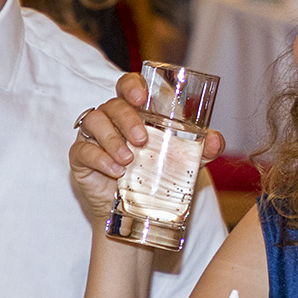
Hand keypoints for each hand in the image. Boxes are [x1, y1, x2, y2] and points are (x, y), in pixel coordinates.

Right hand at [69, 70, 224, 229]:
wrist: (135, 211)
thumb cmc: (155, 175)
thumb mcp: (182, 162)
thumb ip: (199, 150)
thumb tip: (216, 140)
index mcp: (134, 111)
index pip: (128, 86)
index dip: (132, 86)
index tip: (142, 98)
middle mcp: (111, 118)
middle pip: (113, 105)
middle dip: (128, 119)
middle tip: (142, 139)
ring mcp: (93, 136)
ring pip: (94, 121)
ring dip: (112, 138)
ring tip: (128, 159)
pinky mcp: (81, 158)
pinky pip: (83, 150)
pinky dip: (99, 158)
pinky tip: (115, 170)